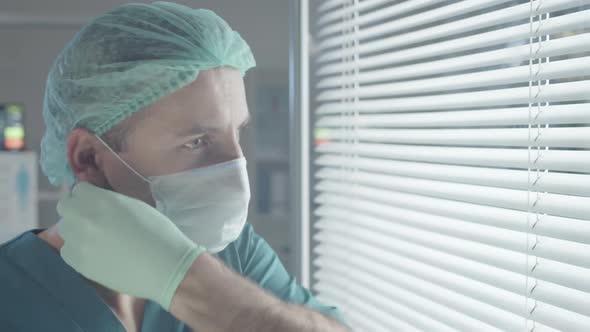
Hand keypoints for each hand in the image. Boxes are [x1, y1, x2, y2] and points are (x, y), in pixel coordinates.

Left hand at [57, 181, 205, 309]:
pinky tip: (97, 254)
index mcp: (100, 200)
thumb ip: (110, 201)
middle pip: (65, 207)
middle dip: (78, 209)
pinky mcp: (78, 264)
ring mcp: (78, 242)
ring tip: (98, 238)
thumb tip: (96, 200)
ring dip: (77, 230)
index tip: (99, 203)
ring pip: (65, 229)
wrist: (164, 267)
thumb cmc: (158, 232)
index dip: (89, 195)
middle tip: (95, 219)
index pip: (78, 189)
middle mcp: (83, 218)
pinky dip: (78, 250)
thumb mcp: (135, 206)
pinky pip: (68, 251)